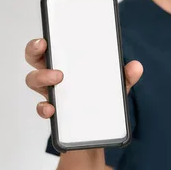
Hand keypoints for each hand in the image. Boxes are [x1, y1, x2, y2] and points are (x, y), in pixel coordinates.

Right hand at [24, 38, 142, 118]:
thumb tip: (137, 66)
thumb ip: (126, 76)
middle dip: (34, 50)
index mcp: (68, 64)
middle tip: (44, 47)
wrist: (98, 133)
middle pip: (35, 59)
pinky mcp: (54, 114)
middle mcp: (55, 77)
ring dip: (41, 76)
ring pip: (33, 80)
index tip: (44, 36)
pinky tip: (52, 109)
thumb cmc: (101, 101)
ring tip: (58, 78)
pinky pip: (42, 109)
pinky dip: (44, 108)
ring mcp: (52, 94)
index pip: (51, 47)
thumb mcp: (116, 87)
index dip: (42, 40)